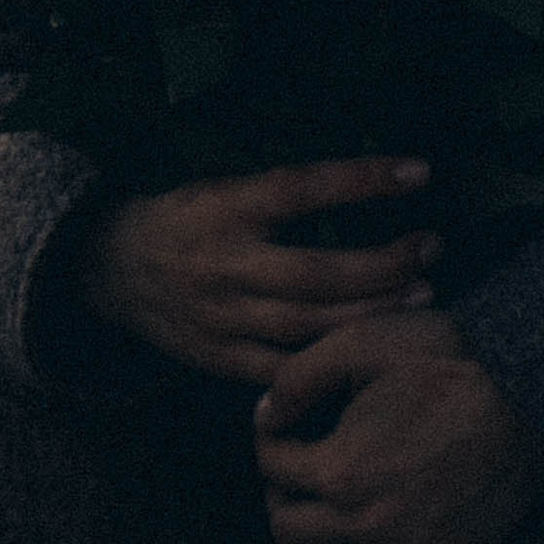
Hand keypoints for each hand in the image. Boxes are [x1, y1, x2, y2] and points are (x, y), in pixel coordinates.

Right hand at [77, 159, 440, 386]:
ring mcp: (221, 319)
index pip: (304, 188)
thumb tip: (366, 183)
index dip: (363, 180)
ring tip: (421, 300)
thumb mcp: (223, 186)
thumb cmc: (185, 217)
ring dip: (370, 317)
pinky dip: (328, 364)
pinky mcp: (218, 360)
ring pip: (306, 327)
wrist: (111, 269)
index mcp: (226, 207)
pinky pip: (282, 371)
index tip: (420, 172)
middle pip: (315, 272)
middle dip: (382, 266)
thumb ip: (283, 194)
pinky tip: (370, 353)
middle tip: (432, 250)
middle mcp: (224, 264)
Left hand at [255, 307, 543, 543]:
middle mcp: (364, 521)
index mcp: (339, 467)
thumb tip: (262, 411)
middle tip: (286, 481)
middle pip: (289, 529)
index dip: (266, 440)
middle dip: (277, 502)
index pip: (273, 464)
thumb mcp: (364, 340)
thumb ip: (301, 374)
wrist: (529, 390)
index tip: (277, 423)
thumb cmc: (447, 357)